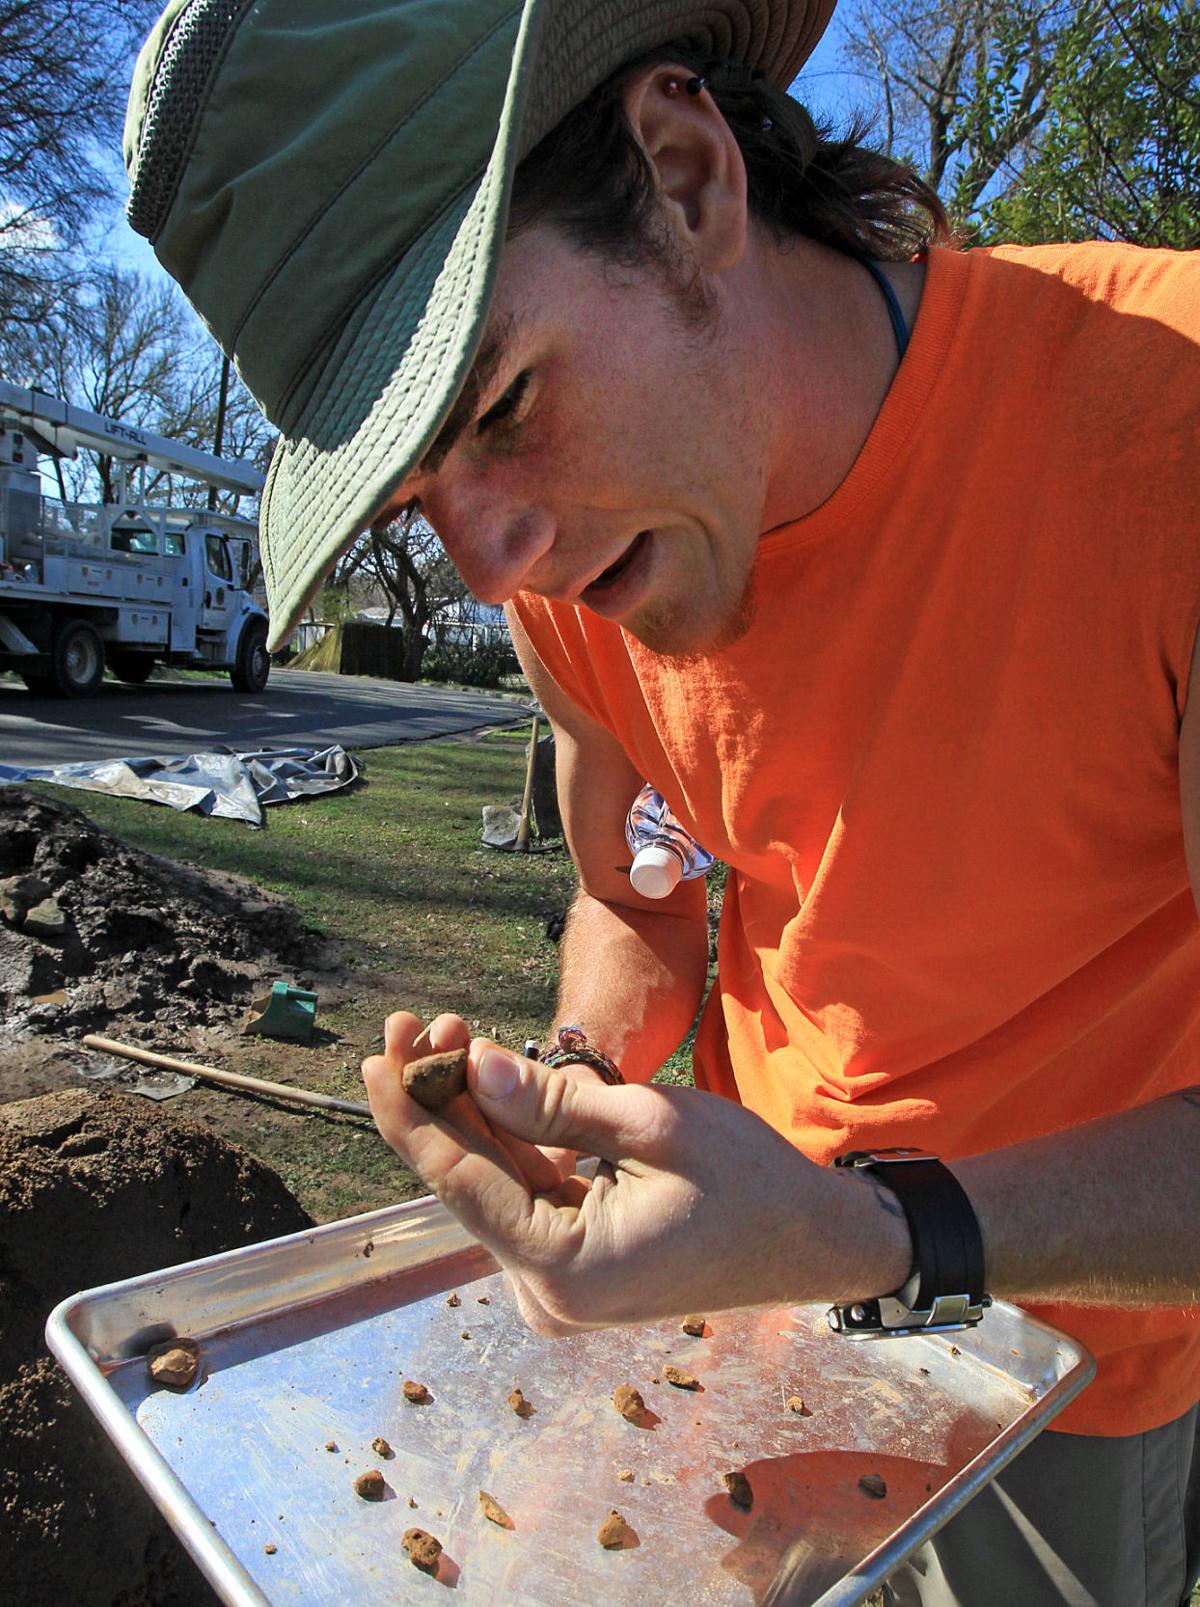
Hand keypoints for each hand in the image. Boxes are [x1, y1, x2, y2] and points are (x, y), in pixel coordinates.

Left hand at [362, 1039, 909, 1334]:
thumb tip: (473, 1068)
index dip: (407, 1114)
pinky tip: (491, 1078)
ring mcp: (561, 1282)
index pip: (458, 1183)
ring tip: (451, 1032)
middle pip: (468, 1179)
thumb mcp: (654, 1124)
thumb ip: (555, 1102)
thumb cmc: (748, 1182)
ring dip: (474, 1109)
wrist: (811, 1240)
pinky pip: (526, 1190)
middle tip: (419, 1020)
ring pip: (493, 1179)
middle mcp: (547, 1290)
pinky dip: (510, 1135)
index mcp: (562, 1270)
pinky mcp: (576, 1262)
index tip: (373, 1055)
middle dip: (441, 1097)